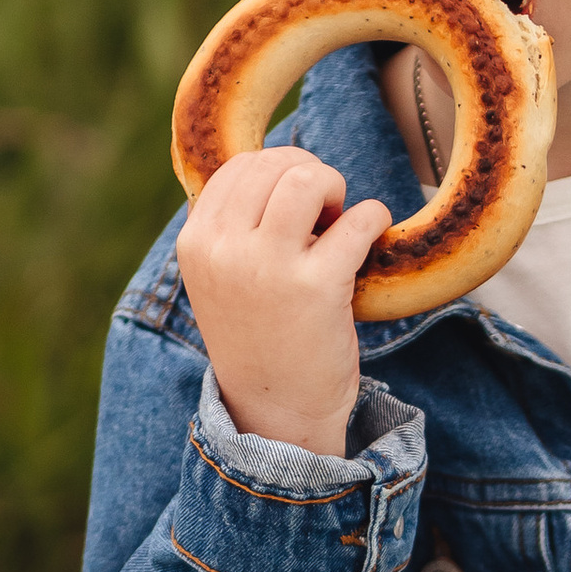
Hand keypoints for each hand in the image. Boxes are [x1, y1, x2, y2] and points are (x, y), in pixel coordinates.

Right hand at [177, 148, 389, 457]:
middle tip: (326, 215)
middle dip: (313, 177)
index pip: (242, 165)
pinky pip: (359, 219)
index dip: (281, 170)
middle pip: (278, 164)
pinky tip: (370, 241)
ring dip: (338, 191)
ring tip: (340, 225)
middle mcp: (224, 249)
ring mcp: (268, 267)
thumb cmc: (259, 334)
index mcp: (197, 241)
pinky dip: (374, 220)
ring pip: (310, 178)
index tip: (300, 203)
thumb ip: (235, 225)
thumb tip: (285, 163)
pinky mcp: (316, 287)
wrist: (276, 408)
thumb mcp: (223, 277)